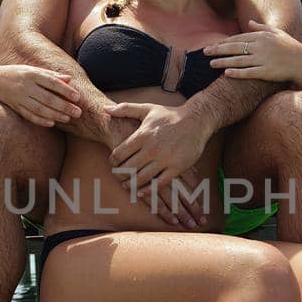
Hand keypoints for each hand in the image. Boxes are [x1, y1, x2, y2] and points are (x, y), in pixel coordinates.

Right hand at [0, 64, 81, 128]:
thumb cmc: (19, 74)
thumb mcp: (34, 70)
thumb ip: (52, 75)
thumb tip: (69, 79)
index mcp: (32, 74)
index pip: (51, 82)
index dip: (65, 90)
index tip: (77, 97)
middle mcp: (26, 86)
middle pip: (47, 98)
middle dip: (63, 106)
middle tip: (78, 112)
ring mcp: (20, 98)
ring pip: (39, 108)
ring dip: (54, 115)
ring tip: (68, 118)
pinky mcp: (16, 107)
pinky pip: (29, 115)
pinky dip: (40, 120)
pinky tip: (52, 123)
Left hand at [106, 102, 210, 227]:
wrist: (197, 120)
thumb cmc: (170, 115)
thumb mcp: (148, 108)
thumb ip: (125, 108)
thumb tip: (105, 108)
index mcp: (143, 135)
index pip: (119, 154)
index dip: (113, 162)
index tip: (113, 164)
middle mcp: (152, 148)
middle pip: (128, 169)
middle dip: (119, 175)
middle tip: (118, 176)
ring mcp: (165, 159)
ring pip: (141, 178)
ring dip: (131, 184)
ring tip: (127, 185)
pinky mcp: (177, 168)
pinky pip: (159, 184)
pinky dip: (148, 191)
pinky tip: (141, 192)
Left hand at [204, 19, 301, 84]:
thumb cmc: (290, 47)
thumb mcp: (277, 33)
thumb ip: (261, 27)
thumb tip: (249, 22)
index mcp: (262, 36)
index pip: (238, 38)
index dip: (224, 42)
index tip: (213, 45)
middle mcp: (261, 46)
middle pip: (235, 47)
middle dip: (218, 49)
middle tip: (204, 52)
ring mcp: (263, 59)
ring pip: (238, 60)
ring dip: (223, 62)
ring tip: (211, 63)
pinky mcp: (266, 72)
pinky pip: (248, 72)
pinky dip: (237, 73)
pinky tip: (226, 74)